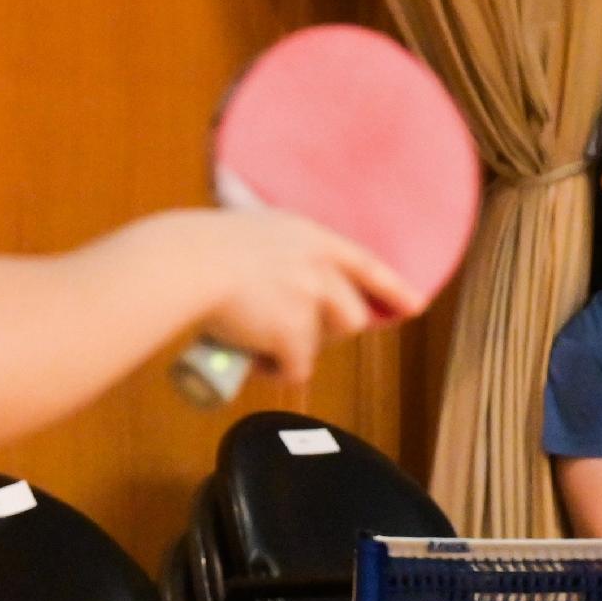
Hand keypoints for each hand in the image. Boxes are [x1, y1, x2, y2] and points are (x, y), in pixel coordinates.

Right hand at [188, 207, 416, 387]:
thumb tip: (268, 275)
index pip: (366, 264)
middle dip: (326, 328)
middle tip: (288, 329)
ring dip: (297, 347)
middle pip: (351, 314)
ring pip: (321, 342)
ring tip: (261, 341)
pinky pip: (296, 367)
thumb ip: (274, 251)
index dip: (392, 288)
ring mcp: (309, 300)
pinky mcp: (293, 334)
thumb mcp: (252, 231)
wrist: (185, 264)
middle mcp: (319, 266)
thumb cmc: (198, 247)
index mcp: (310, 236)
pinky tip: (253, 360)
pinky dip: (276, 370)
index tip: (415, 306)